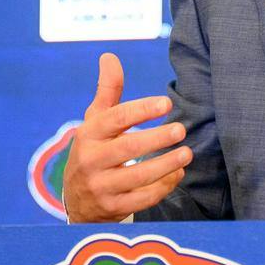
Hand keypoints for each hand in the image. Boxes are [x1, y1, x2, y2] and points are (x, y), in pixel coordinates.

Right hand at [61, 53, 189, 223]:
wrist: (77, 200)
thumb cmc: (93, 151)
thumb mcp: (95, 121)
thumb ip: (107, 91)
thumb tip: (109, 56)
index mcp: (88, 134)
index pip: (115, 119)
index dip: (141, 110)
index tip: (166, 103)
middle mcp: (91, 161)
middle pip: (127, 148)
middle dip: (156, 139)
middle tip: (181, 130)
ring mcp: (101, 186)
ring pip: (137, 176)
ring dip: (165, 165)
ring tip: (186, 154)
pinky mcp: (112, 208)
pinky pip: (142, 198)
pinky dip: (163, 187)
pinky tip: (177, 174)